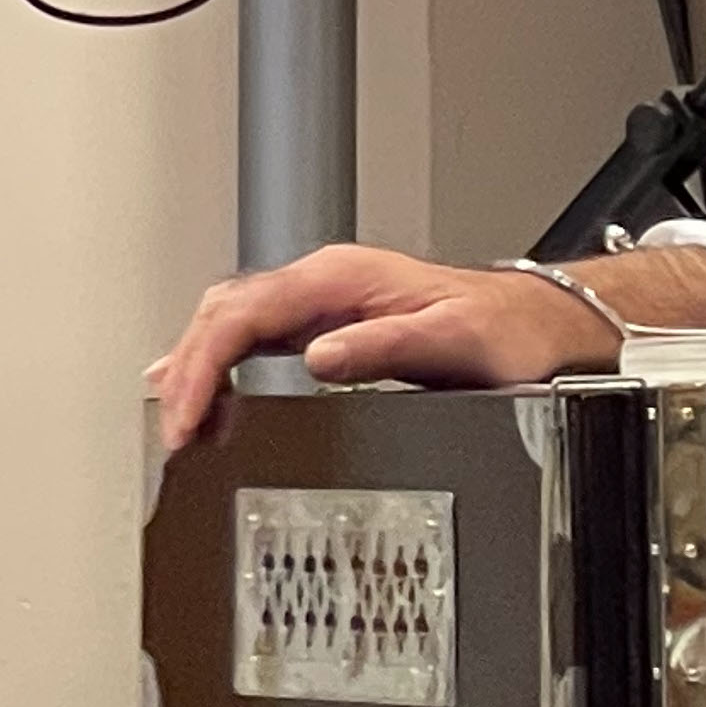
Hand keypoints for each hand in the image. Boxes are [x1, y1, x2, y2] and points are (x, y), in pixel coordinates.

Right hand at [147, 246, 615, 451]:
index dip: (205, 363)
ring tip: (172, 413)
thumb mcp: (454, 340)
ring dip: (196, 361)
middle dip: (188, 367)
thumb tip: (319, 358)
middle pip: (226, 311)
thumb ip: (385, 347)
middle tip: (171, 428)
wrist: (533, 322)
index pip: (245, 314)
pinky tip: (205, 386)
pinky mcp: (330, 322)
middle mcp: (327, 282)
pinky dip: (221, 360)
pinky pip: (255, 334)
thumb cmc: (504, 330)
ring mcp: (325, 300)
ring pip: (234, 318)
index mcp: (342, 278)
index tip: (187, 412)